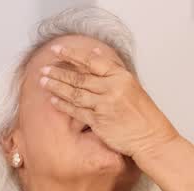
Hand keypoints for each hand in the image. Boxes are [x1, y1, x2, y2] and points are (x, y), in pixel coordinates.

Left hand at [38, 44, 179, 162]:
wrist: (151, 137)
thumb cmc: (142, 113)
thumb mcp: (131, 84)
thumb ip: (112, 68)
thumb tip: (94, 50)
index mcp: (121, 76)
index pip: (91, 60)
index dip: (72, 54)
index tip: (57, 50)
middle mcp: (112, 88)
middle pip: (79, 77)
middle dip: (59, 72)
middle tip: (43, 68)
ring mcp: (105, 104)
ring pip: (75, 93)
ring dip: (57, 86)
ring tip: (42, 81)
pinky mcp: (99, 121)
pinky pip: (76, 111)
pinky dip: (63, 104)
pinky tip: (52, 99)